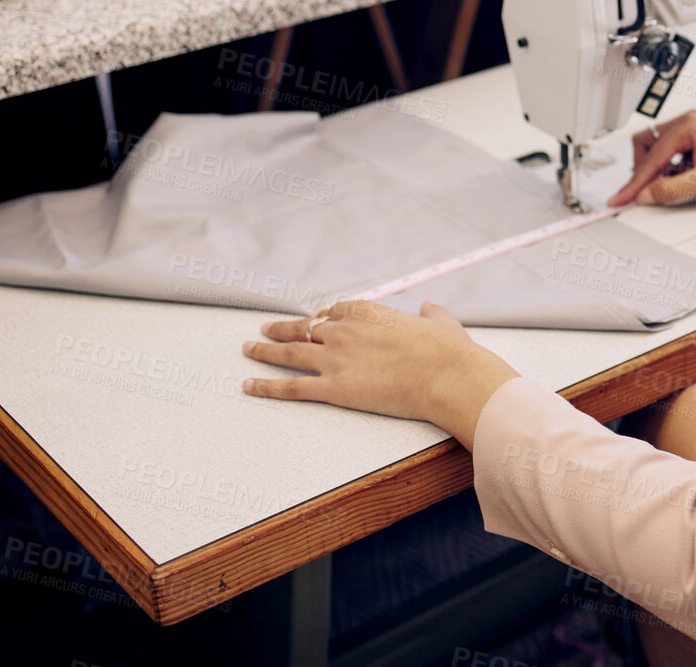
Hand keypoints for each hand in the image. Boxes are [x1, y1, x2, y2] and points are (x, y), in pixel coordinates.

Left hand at [241, 300, 520, 448]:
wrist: (447, 375)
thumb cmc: (447, 350)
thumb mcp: (440, 322)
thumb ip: (431, 314)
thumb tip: (429, 307)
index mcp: (367, 312)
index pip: (333, 311)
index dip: (321, 316)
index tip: (314, 319)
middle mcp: (344, 331)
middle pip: (304, 328)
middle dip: (282, 329)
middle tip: (266, 329)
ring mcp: (335, 359)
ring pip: (289, 353)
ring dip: (265, 351)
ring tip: (248, 349)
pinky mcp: (333, 388)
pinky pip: (291, 387)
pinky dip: (266, 387)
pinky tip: (249, 385)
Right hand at [607, 111, 695, 206]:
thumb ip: (671, 189)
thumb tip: (645, 195)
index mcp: (688, 125)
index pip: (650, 157)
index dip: (634, 183)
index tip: (620, 198)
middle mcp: (689, 123)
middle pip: (647, 146)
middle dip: (643, 171)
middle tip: (644, 193)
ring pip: (660, 151)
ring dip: (659, 172)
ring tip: (670, 189)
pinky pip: (675, 155)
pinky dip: (672, 170)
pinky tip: (682, 183)